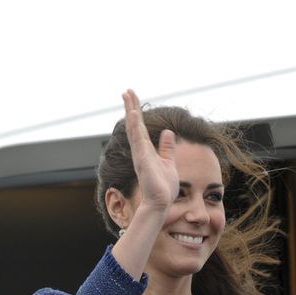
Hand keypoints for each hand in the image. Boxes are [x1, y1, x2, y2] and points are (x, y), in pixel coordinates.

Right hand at [122, 89, 178, 211]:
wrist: (161, 203)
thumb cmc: (164, 186)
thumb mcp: (168, 162)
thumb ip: (166, 148)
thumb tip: (168, 133)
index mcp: (146, 151)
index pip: (140, 128)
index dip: (137, 113)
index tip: (133, 98)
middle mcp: (141, 151)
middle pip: (134, 125)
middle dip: (131, 107)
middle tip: (127, 90)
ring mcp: (140, 155)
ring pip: (134, 129)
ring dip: (131, 112)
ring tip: (128, 96)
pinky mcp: (143, 160)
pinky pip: (138, 140)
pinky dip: (135, 126)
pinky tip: (133, 114)